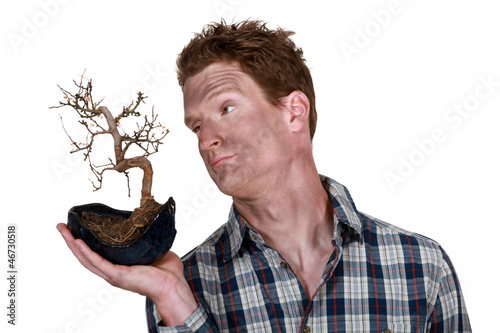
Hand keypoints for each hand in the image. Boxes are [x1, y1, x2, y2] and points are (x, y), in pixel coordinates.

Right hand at [57, 223, 197, 325]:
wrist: (173, 285)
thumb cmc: (166, 272)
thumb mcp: (152, 249)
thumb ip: (146, 239)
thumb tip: (148, 222)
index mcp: (118, 266)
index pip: (95, 253)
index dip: (82, 242)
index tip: (74, 228)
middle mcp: (111, 271)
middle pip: (84, 256)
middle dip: (71, 240)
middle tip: (61, 226)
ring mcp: (113, 274)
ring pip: (86, 259)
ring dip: (73, 244)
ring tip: (63, 231)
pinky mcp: (117, 276)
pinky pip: (98, 263)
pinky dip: (87, 253)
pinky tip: (78, 242)